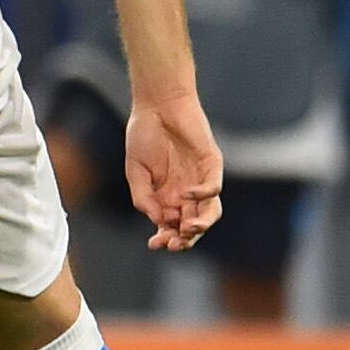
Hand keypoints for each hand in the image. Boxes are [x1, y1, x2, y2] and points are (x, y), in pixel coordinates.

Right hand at [125, 92, 222, 252]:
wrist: (157, 104)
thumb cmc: (143, 134)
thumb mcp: (135, 171)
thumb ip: (143, 197)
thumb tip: (157, 220)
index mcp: (166, 196)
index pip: (171, 226)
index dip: (165, 238)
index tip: (154, 244)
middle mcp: (186, 192)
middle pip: (191, 224)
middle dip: (184, 238)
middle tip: (174, 244)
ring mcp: (200, 179)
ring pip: (209, 211)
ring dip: (201, 224)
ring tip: (188, 230)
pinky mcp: (211, 165)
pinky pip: (214, 188)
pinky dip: (204, 196)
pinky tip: (187, 195)